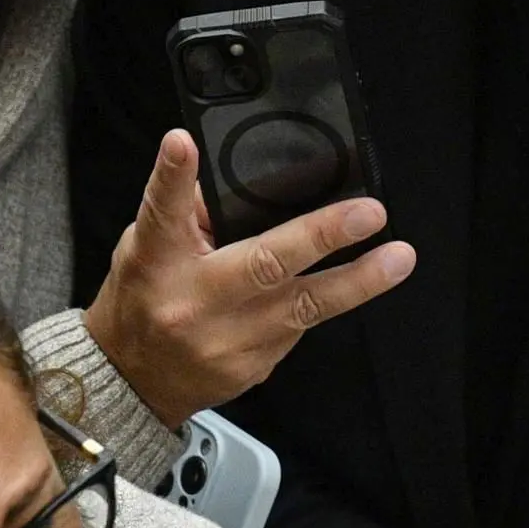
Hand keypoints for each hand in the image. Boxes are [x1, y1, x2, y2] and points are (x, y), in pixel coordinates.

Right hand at [83, 130, 414, 428]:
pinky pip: (296, 330)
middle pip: (263, 265)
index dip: (172, 178)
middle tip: (369, 214)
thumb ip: (181, 211)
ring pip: (301, 308)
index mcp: (157, 263)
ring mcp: (226, 343)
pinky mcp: (251, 369)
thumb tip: (235, 176)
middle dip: (322, 237)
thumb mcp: (145, 248)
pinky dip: (317, 305)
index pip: (161, 214)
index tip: (181, 144)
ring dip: (356, 282)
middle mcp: (192, 304)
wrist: (131, 384)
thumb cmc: (142, 304)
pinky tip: (339, 286)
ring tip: (397, 259)